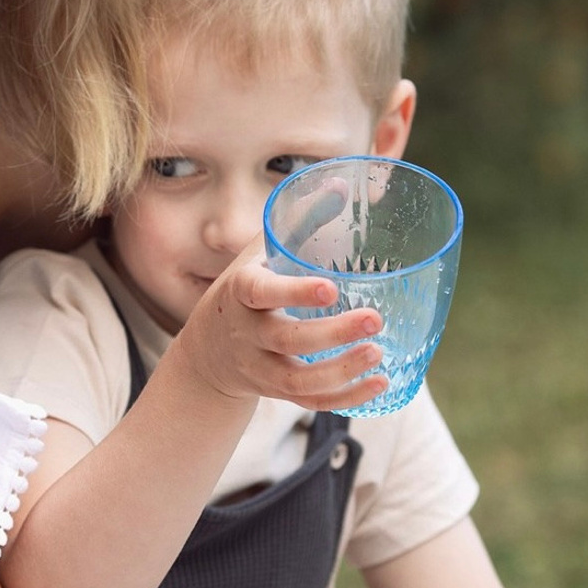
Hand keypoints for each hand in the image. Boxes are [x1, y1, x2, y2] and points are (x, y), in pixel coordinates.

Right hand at [182, 236, 386, 412]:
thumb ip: (298, 221)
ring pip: (297, 381)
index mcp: (240, 293)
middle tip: (375, 319)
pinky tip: (378, 385)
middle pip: (286, 340)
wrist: (208, 350)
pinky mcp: (275, 392)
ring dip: (340, 370)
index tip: (332, 288)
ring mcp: (259, 367)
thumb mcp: (259, 253)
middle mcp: (246, 333)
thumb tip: (340, 184)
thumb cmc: (246, 289)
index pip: (260, 293)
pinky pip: (309, 403)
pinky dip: (345, 399)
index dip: (293, 293)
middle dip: (331, 334)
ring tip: (378, 353)